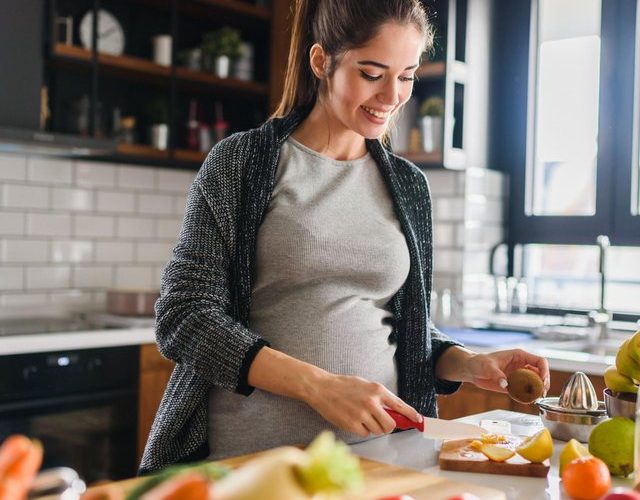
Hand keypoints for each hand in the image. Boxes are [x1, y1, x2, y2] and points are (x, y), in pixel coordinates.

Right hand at [304, 374, 420, 437]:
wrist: (322, 388)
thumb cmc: (343, 386)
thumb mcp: (365, 385)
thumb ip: (380, 397)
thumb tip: (395, 412)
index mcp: (377, 390)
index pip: (400, 405)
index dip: (411, 415)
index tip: (419, 421)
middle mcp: (372, 402)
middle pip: (390, 425)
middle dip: (387, 426)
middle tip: (379, 422)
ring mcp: (362, 414)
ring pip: (378, 430)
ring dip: (372, 427)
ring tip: (361, 416)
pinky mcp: (352, 424)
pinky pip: (365, 433)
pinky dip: (361, 430)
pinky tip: (353, 420)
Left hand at [465, 349, 549, 394]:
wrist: (472, 370)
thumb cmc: (479, 362)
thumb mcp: (487, 366)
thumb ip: (496, 374)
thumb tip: (505, 384)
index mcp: (519, 356)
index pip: (539, 361)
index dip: (545, 370)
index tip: (543, 380)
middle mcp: (522, 365)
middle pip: (541, 373)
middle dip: (544, 383)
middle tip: (541, 393)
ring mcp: (519, 375)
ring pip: (535, 383)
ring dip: (538, 391)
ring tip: (536, 398)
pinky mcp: (514, 385)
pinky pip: (525, 391)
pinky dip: (528, 396)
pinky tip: (528, 401)